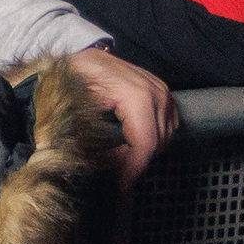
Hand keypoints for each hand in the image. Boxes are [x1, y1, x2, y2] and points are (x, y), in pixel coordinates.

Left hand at [66, 46, 175, 185]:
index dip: (134, 168)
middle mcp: (156, 92)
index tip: (121, 186)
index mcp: (136, 95)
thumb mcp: (76, 107)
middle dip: (135, 161)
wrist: (82, 57)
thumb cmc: (75, 80)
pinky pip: (168, 126)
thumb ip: (90, 137)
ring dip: (143, 151)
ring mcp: (163, 91)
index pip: (145, 142)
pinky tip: (129, 142)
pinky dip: (151, 138)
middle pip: (157, 142)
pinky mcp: (164, 93)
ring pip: (165, 136)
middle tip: (112, 170)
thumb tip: (100, 167)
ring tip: (117, 155)